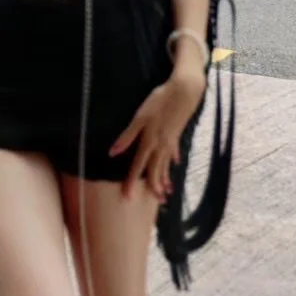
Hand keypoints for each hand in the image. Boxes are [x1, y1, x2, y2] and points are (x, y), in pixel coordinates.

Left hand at [109, 68, 205, 201]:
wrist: (184, 92)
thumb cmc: (159, 102)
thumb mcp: (140, 118)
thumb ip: (127, 136)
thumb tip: (112, 153)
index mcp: (149, 142)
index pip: (138, 166)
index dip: (132, 181)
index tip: (128, 197)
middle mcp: (160, 145)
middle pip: (155, 170)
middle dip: (154, 187)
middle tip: (156, 203)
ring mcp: (170, 141)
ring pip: (166, 164)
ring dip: (165, 178)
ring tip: (166, 193)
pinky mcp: (176, 134)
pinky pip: (173, 152)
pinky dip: (173, 159)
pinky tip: (175, 164)